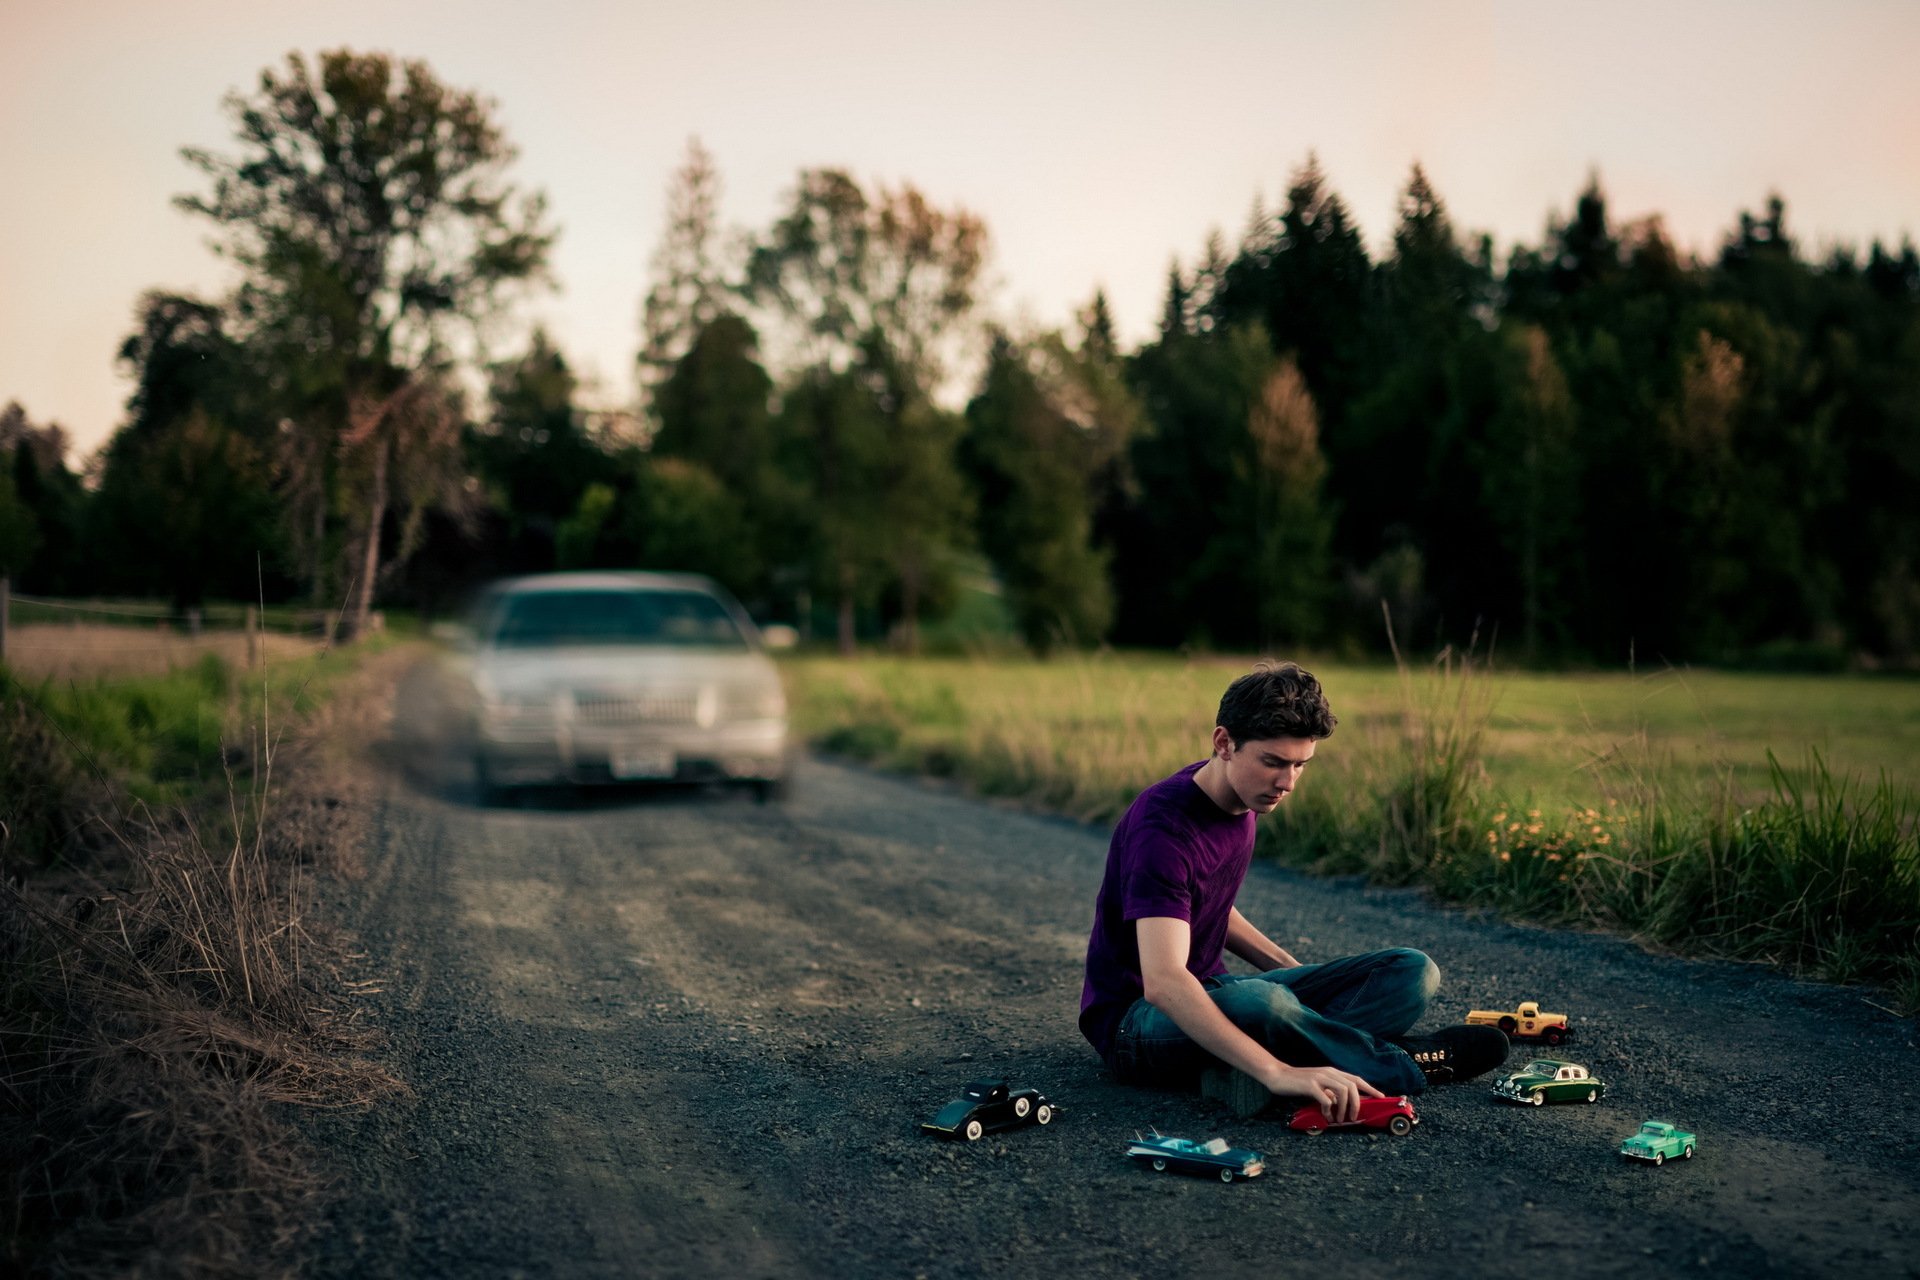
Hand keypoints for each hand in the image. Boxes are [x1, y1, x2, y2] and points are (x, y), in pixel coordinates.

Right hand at [1264, 1064, 1381, 1124]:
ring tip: (1339, 1119)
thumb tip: (1341, 1103)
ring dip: (1344, 1108)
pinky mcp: (1310, 1085)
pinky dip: (1329, 1110)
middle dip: (1357, 1103)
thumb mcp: (1318, 1085)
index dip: (1370, 1088)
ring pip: (1343, 1091)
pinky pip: (1326, 1099)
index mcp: (1332, 1072)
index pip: (1356, 1079)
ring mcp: (1319, 1077)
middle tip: (1353, 1117)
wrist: (1278, 1075)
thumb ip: (1330, 1091)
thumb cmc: (1297, 1083)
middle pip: (1353, 1085)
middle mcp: (1328, 1072)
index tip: (1380, 1097)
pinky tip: (1325, 1116)